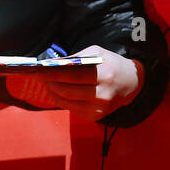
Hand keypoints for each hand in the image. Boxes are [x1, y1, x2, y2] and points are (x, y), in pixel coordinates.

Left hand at [5, 45, 141, 121]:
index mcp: (104, 74)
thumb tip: (52, 64)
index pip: (71, 75)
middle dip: (49, 83)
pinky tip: (58, 92)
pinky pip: (71, 109)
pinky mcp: (95, 116)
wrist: (132, 84)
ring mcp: (99, 108)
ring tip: (47, 84)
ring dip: (52, 92)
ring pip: (66, 102)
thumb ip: (77, 58)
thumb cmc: (112, 65)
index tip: (37, 71)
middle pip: (66, 90)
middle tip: (39, 77)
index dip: (52, 74)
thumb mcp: (98, 53)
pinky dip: (61, 100)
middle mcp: (102, 94)